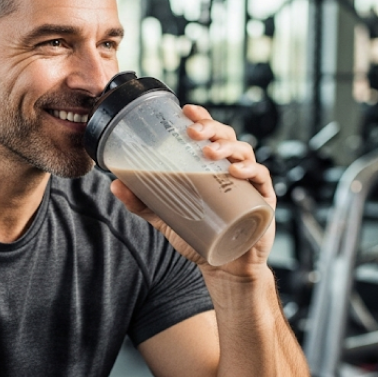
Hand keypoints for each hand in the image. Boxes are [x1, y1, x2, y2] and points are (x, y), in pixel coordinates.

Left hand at [110, 104, 276, 277]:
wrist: (224, 266)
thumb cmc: (199, 236)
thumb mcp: (166, 218)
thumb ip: (142, 202)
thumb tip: (115, 184)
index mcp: (212, 165)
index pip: (209, 133)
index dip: (201, 117)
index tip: (185, 110)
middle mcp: (232, 167)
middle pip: (227, 136)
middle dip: (211, 128)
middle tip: (193, 132)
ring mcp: (249, 183)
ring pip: (244, 152)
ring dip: (228, 147)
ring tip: (210, 153)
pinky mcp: (263, 201)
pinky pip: (262, 178)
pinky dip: (251, 170)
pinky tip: (237, 172)